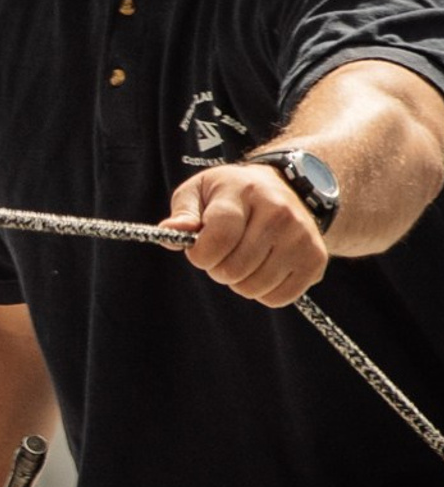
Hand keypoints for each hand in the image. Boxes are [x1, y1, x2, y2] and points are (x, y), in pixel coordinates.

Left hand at [163, 164, 328, 307]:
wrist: (287, 188)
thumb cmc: (231, 195)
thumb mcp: (199, 192)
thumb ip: (183, 213)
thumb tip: (171, 230)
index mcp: (245, 193)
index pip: (217, 240)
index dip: (200, 254)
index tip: (199, 248)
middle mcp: (279, 213)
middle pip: (232, 270)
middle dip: (218, 268)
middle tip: (225, 251)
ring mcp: (302, 237)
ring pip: (253, 288)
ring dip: (239, 281)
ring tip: (245, 257)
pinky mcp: (316, 260)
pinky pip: (278, 298)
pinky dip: (263, 292)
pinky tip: (264, 267)